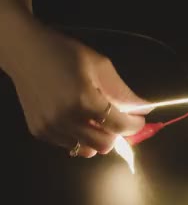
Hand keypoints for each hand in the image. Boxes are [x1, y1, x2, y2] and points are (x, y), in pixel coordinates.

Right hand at [10, 26, 147, 157]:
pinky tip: (78, 121)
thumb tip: (145, 109)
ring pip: (87, 151)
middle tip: (117, 119)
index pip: (120, 126)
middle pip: (105, 145)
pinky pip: (70, 146)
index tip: (139, 120)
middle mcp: (66, 120)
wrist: (25, 53)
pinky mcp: (39, 132)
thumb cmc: (66, 54)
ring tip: (96, 121)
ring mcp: (50, 129)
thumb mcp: (100, 66)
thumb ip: (123, 92)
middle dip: (117, 134)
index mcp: (83, 101)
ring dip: (98, 139)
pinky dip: (81, 138)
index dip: (135, 125)